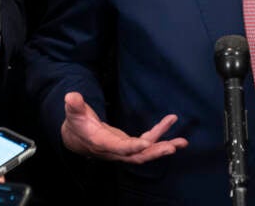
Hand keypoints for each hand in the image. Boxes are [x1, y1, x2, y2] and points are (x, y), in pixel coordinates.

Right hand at [61, 92, 188, 163]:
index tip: (145, 143)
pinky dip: (161, 137)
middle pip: (137, 156)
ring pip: (145, 153)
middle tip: (172, 148)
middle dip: (155, 152)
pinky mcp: (129, 145)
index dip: (132, 147)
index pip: (118, 147)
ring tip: (182, 142)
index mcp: (102, 143)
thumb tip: (71, 96)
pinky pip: (147, 144)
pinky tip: (174, 132)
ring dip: (164, 147)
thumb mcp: (74, 113)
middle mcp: (115, 150)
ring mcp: (124, 150)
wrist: (76, 138)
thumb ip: (74, 106)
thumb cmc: (76, 124)